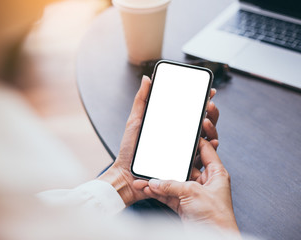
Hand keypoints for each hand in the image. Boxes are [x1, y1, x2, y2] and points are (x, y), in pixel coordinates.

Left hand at [99, 76, 218, 205]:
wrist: (126, 175)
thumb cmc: (130, 149)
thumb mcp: (136, 121)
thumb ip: (142, 100)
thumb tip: (146, 78)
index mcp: (173, 127)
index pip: (192, 112)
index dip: (202, 101)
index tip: (208, 91)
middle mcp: (182, 139)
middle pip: (203, 124)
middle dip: (211, 113)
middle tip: (208, 105)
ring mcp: (185, 152)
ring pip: (206, 139)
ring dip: (212, 128)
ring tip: (206, 121)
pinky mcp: (185, 166)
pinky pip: (202, 158)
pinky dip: (211, 149)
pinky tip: (212, 141)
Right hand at [135, 138, 238, 232]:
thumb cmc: (216, 217)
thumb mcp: (193, 193)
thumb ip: (172, 185)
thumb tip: (155, 181)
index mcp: (216, 174)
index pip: (206, 150)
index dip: (196, 139)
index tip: (185, 131)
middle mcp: (205, 183)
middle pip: (185, 167)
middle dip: (169, 164)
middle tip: (159, 156)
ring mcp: (194, 195)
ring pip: (174, 183)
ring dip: (160, 181)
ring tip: (145, 177)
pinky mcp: (185, 206)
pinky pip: (169, 195)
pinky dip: (158, 193)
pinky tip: (148, 188)